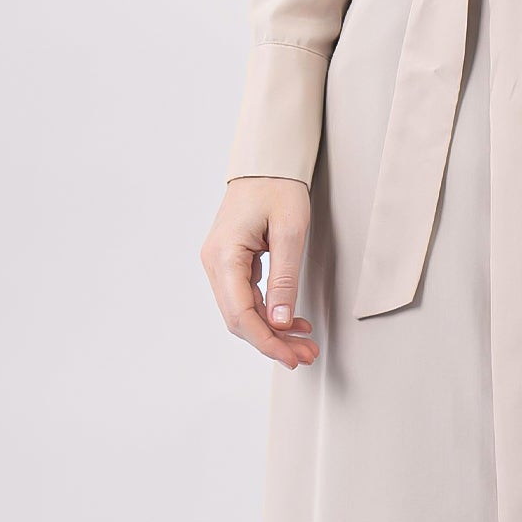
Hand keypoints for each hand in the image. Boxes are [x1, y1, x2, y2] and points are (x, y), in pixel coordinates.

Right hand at [202, 176, 317, 366]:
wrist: (267, 164)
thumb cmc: (279, 189)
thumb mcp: (290, 232)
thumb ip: (284, 279)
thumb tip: (279, 321)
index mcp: (224, 256)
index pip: (240, 314)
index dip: (267, 342)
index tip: (292, 358)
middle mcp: (215, 263)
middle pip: (239, 319)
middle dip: (273, 342)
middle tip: (306, 356)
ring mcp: (220, 264)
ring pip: (242, 312)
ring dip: (272, 331)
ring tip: (304, 344)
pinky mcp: (230, 263)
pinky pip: (245, 298)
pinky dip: (268, 313)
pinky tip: (292, 322)